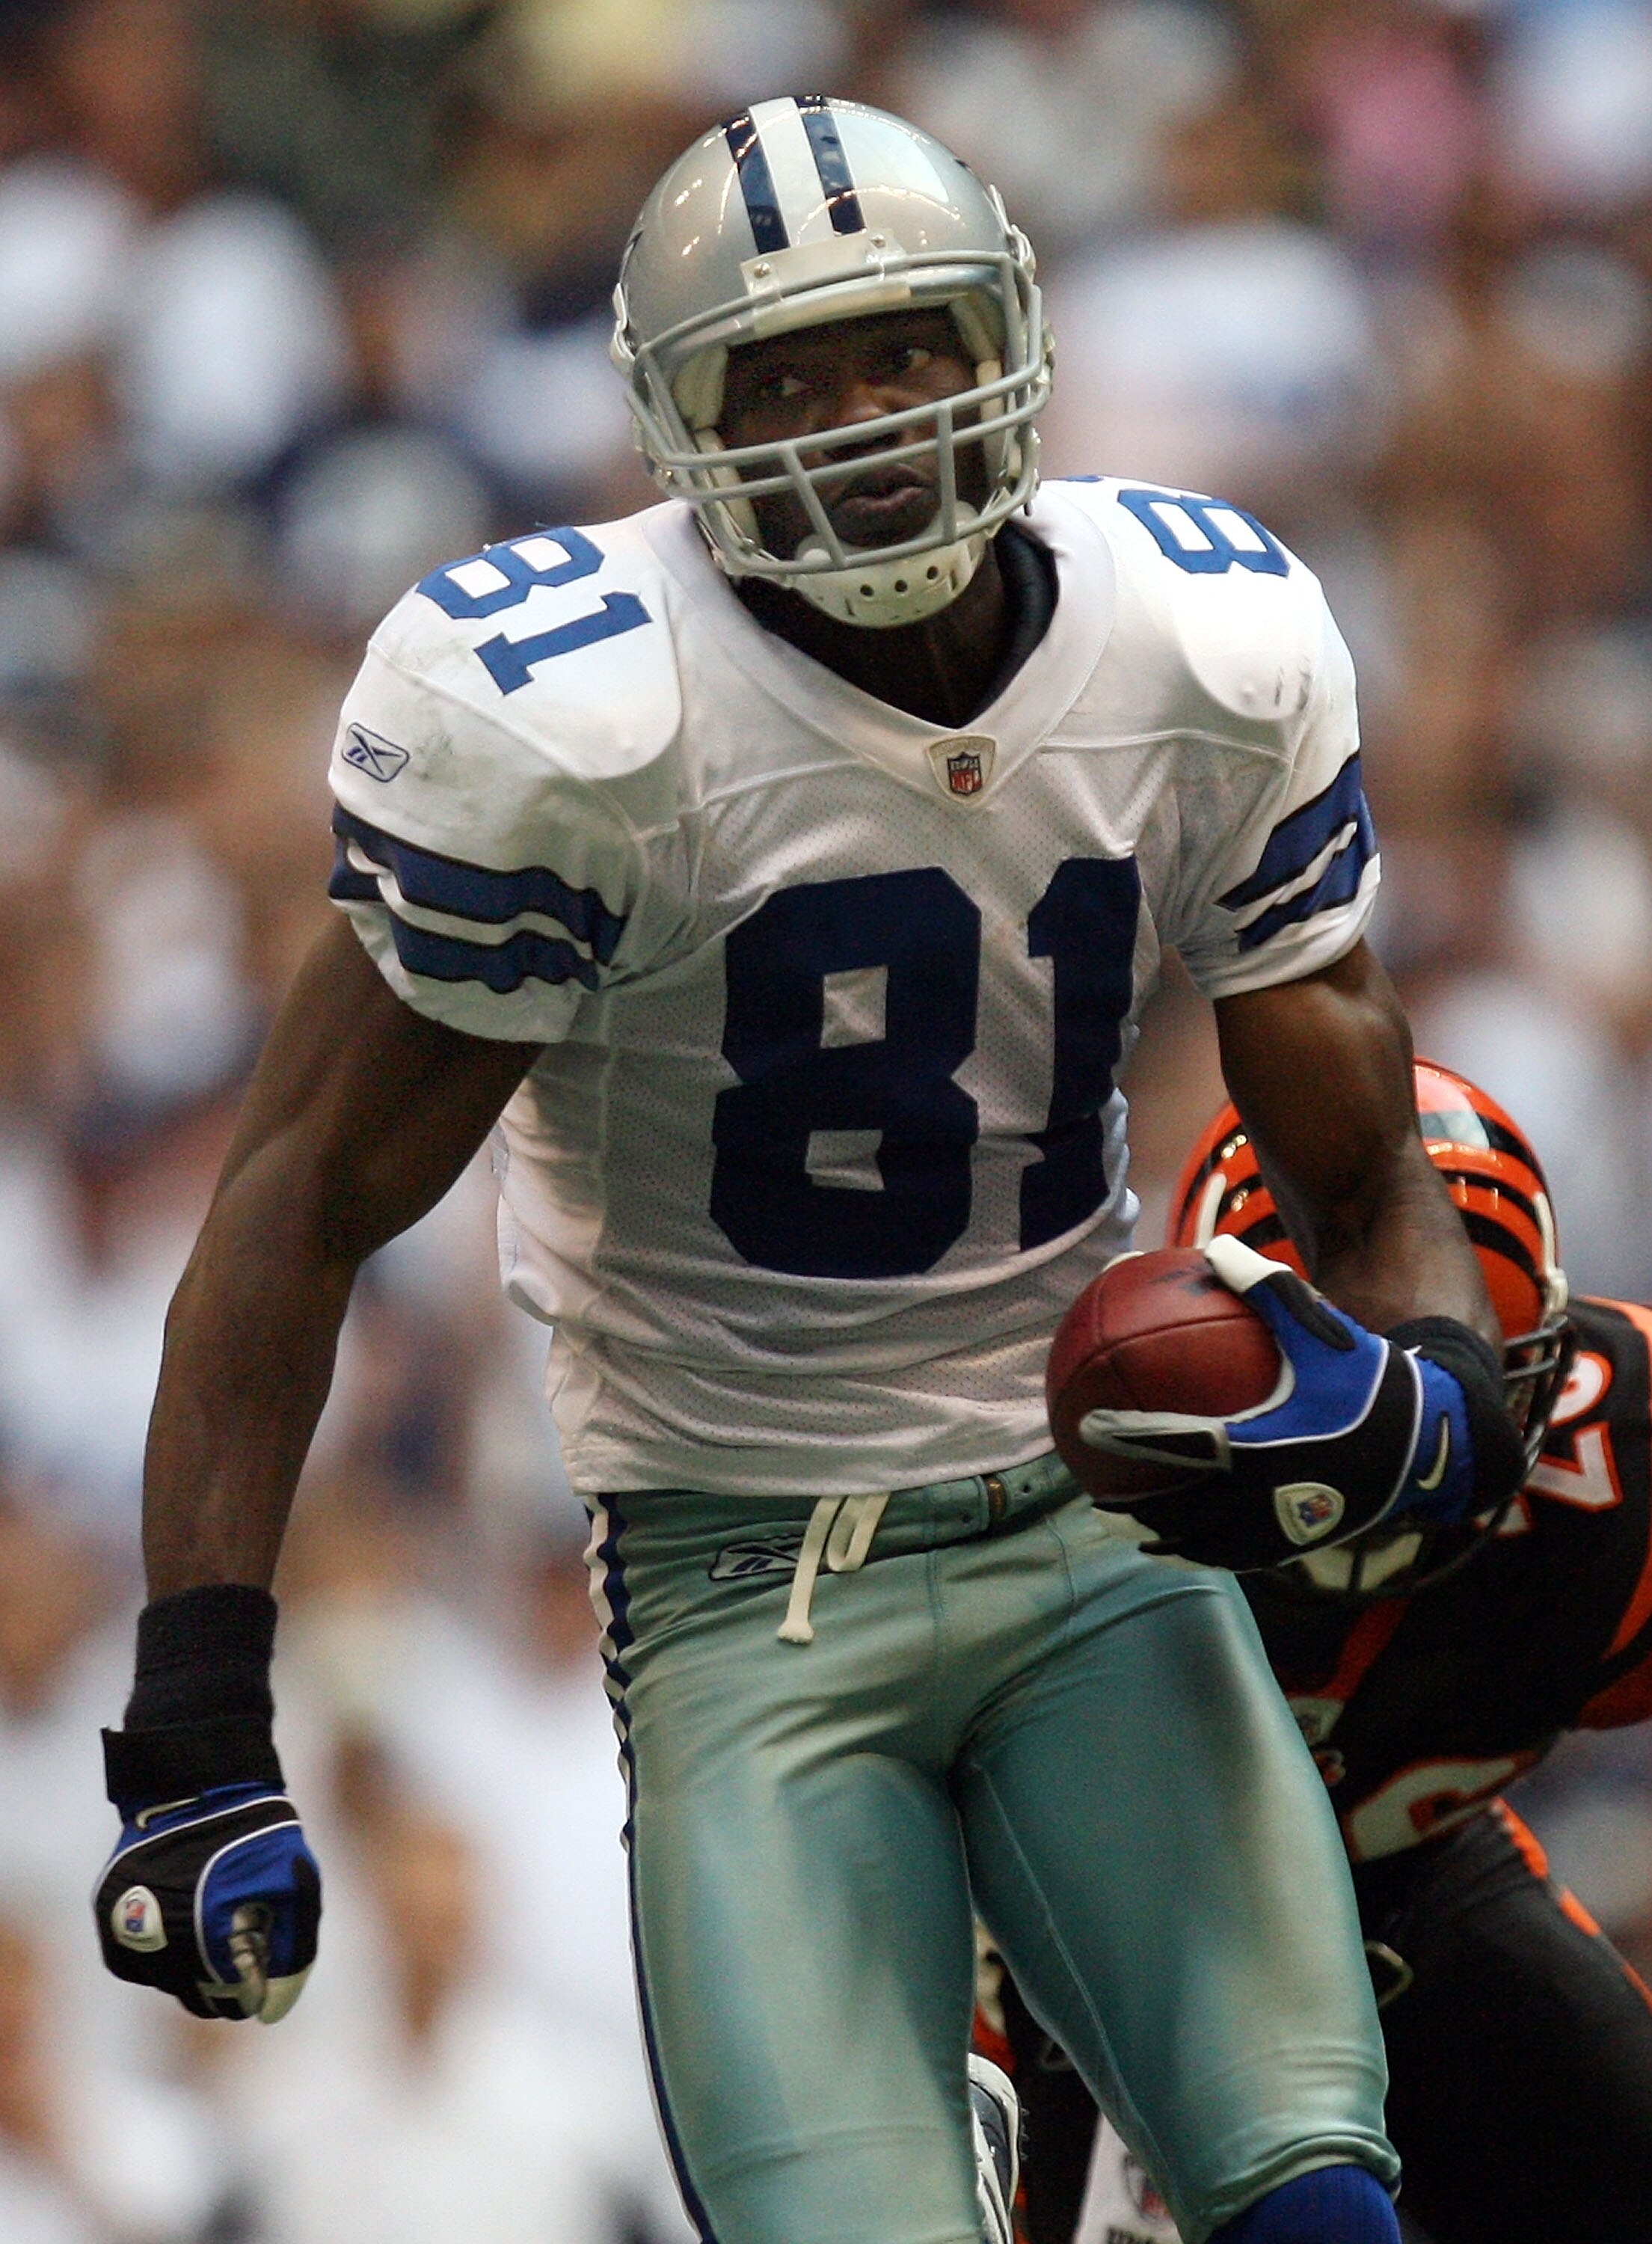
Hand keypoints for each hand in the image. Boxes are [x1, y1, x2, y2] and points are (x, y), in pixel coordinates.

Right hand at [95, 1781, 320, 2021]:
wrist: (200, 1788)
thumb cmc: (256, 1837)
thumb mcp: (296, 1884)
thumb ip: (293, 1951)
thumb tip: (274, 2011)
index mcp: (209, 1932)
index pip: (232, 1998)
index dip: (252, 1994)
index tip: (262, 1982)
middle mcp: (160, 1937)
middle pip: (194, 1998)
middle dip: (221, 1989)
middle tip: (238, 1965)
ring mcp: (128, 1926)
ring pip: (163, 1981)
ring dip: (188, 1971)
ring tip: (210, 1934)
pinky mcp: (110, 1914)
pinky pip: (134, 1960)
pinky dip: (158, 1955)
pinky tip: (181, 1927)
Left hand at [1079, 1236, 1512, 1569]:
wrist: (1434, 1439)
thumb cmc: (1370, 1379)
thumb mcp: (1320, 1330)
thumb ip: (1266, 1289)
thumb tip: (1215, 1247)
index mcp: (1262, 1442)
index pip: (1177, 1442)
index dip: (1128, 1438)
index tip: (1089, 1429)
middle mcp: (1268, 1493)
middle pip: (1182, 1509)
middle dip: (1135, 1506)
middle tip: (1098, 1497)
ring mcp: (1287, 1524)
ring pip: (1211, 1543)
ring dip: (1169, 1538)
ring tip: (1136, 1529)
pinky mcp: (1307, 1540)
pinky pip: (1245, 1554)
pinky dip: (1212, 1552)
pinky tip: (1196, 1544)